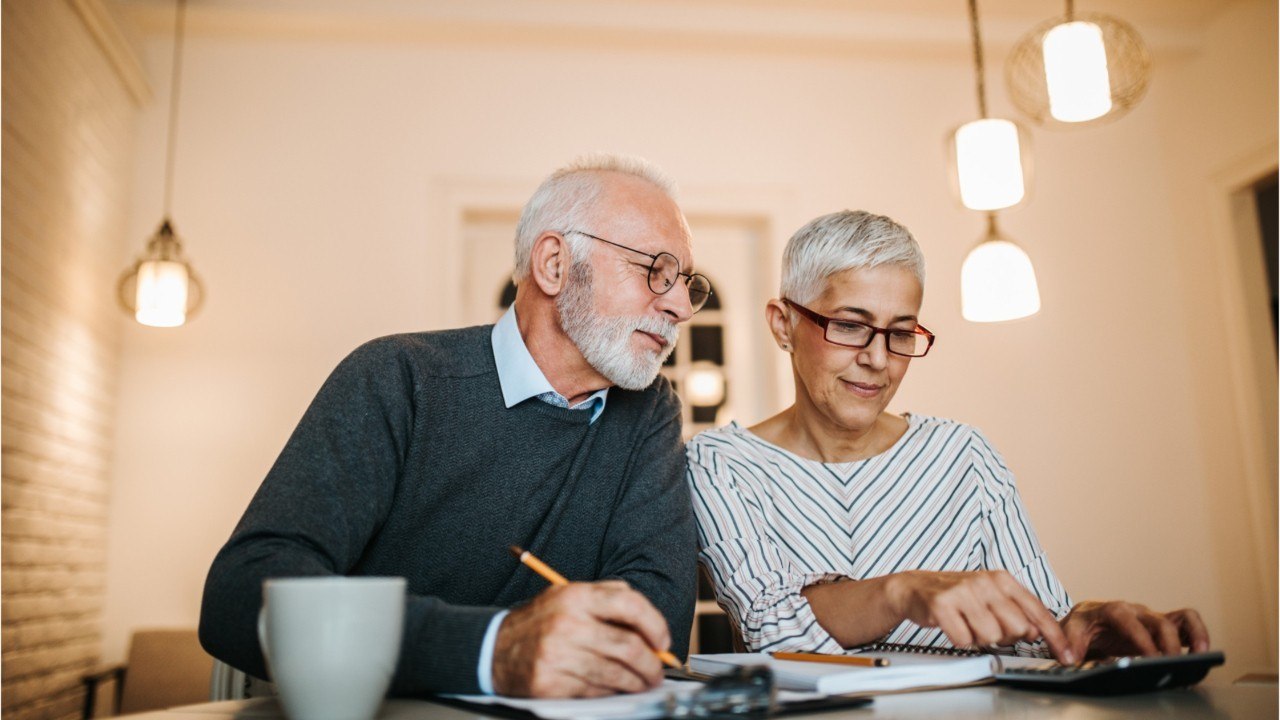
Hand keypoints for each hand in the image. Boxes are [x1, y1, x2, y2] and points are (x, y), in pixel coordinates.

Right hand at [491, 581, 671, 697]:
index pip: (629, 604)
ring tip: (643, 682)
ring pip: (616, 673)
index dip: (655, 624)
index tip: (663, 640)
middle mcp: (567, 623)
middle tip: (658, 670)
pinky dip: (612, 692)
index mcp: (575, 596)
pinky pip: (595, 691)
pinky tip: (616, 688)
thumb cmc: (539, 623)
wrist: (493, 649)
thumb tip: (648, 620)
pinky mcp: (551, 683)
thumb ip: (607, 597)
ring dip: (637, 682)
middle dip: (651, 663)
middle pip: (628, 645)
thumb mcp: (568, 596)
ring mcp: (558, 654)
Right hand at [886, 570, 1074, 663]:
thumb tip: (1037, 632)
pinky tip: (953, 625)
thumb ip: (1017, 612)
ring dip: (979, 638)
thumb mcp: (991, 597)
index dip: (1054, 636)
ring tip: (967, 624)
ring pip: (991, 636)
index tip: (1066, 654)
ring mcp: (963, 592)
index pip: (1037, 611)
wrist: (915, 587)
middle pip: (1016, 629)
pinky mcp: (942, 604)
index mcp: (1002, 579)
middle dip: (1004, 636)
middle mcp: (985, 582)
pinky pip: (963, 639)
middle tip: (986, 627)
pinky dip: (959, 639)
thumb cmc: (957, 595)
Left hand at [1061, 601, 1209, 660]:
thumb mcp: (1070, 631)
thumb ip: (1071, 643)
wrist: (1087, 620)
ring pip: (1179, 618)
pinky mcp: (1162, 627)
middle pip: (1158, 621)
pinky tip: (1201, 652)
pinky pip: (1186, 624)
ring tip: (1200, 654)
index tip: (1149, 656)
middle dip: (1167, 643)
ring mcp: (1151, 618)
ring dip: (1193, 634)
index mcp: (1111, 609)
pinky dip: (1197, 634)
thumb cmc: (1081, 625)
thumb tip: (1071, 658)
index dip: (1140, 637)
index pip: (1126, 619)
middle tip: (1171, 664)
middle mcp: (1135, 611)